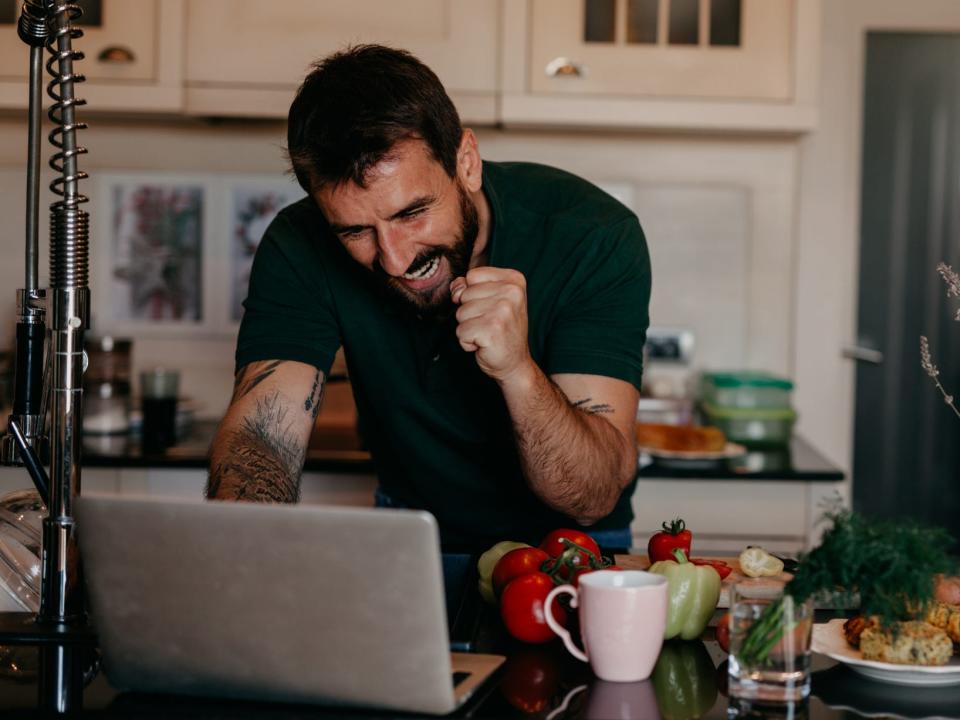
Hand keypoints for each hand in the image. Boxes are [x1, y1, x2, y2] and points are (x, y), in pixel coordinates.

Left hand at [451, 267, 533, 382]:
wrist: (515, 363)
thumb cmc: (502, 331)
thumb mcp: (490, 301)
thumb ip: (470, 287)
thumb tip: (455, 288)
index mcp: (514, 280)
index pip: (472, 275)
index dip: (473, 294)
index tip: (490, 307)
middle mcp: (511, 292)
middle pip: (464, 294)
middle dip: (470, 312)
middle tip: (490, 324)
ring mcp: (502, 311)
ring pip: (460, 313)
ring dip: (468, 327)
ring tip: (487, 333)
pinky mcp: (491, 330)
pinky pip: (460, 331)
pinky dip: (467, 342)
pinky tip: (483, 344)